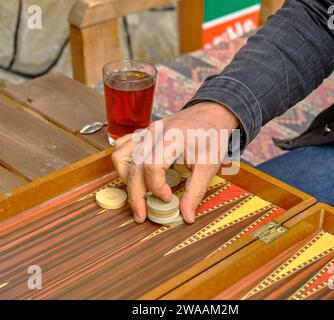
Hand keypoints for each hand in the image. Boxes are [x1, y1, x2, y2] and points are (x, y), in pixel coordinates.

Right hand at [111, 102, 239, 223]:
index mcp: (175, 137)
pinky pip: (122, 146)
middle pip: (133, 165)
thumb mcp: (209, 165)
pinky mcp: (143, 132)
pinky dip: (124, 163)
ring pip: (121, 155)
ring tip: (138, 194)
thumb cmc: (212, 137)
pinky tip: (135, 176)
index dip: (156, 187)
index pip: (152, 165)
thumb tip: (186, 216)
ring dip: (126, 178)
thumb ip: (196, 191)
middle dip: (135, 194)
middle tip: (141, 214)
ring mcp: (147, 130)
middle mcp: (156, 131)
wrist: (211, 113)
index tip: (167, 198)